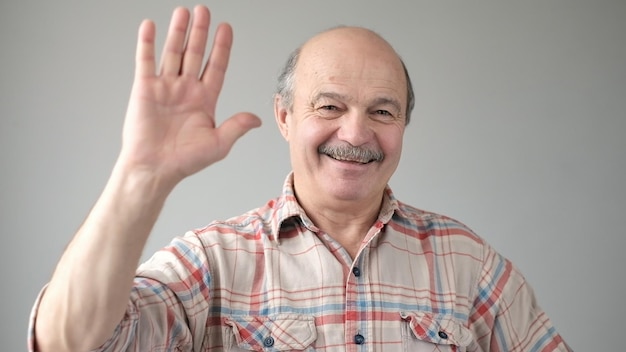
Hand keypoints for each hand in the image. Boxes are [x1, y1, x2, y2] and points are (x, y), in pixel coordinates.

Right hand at [120, 6, 260, 186]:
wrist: (154, 169)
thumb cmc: (185, 161)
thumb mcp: (218, 144)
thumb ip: (236, 126)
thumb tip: (256, 119)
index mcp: (205, 100)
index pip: (216, 66)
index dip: (222, 47)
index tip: (226, 28)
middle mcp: (186, 89)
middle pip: (195, 54)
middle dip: (200, 32)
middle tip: (204, 10)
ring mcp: (165, 87)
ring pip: (173, 53)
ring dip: (178, 32)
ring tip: (183, 12)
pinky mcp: (144, 89)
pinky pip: (146, 61)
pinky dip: (146, 44)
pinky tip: (150, 26)